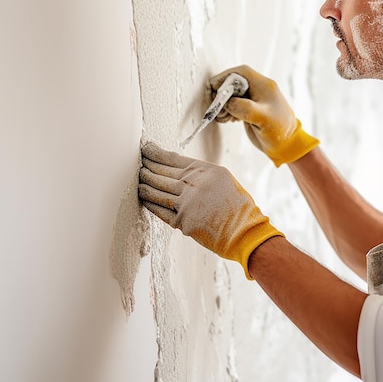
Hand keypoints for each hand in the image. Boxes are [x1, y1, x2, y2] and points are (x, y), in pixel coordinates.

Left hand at [139, 142, 282, 278]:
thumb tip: (179, 171)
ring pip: (157, 191)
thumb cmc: (237, 206)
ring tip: (138, 180)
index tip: (146, 149)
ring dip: (145, 185)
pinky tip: (143, 198)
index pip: (173, 159)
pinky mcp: (182, 221)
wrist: (245, 231)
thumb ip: (201, 174)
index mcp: (204, 171)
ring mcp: (186, 203)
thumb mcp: (223, 180)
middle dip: (147, 168)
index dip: (156, 154)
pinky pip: (159, 210)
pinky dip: (150, 204)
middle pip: (162, 174)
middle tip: (137, 163)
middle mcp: (194, 184)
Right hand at [209, 65, 318, 166]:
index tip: (213, 88)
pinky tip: (228, 120)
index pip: (240, 73)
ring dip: (223, 104)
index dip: (224, 77)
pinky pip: (233, 104)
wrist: (286, 144)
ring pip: (231, 94)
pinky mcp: (249, 109)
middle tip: (217, 108)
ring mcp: (253, 99)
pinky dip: (227, 110)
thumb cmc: (279, 130)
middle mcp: (257, 89)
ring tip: (223, 117)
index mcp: (263, 85)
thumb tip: (227, 103)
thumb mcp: (263, 118)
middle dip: (222, 94)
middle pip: (233, 83)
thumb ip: (245, 108)